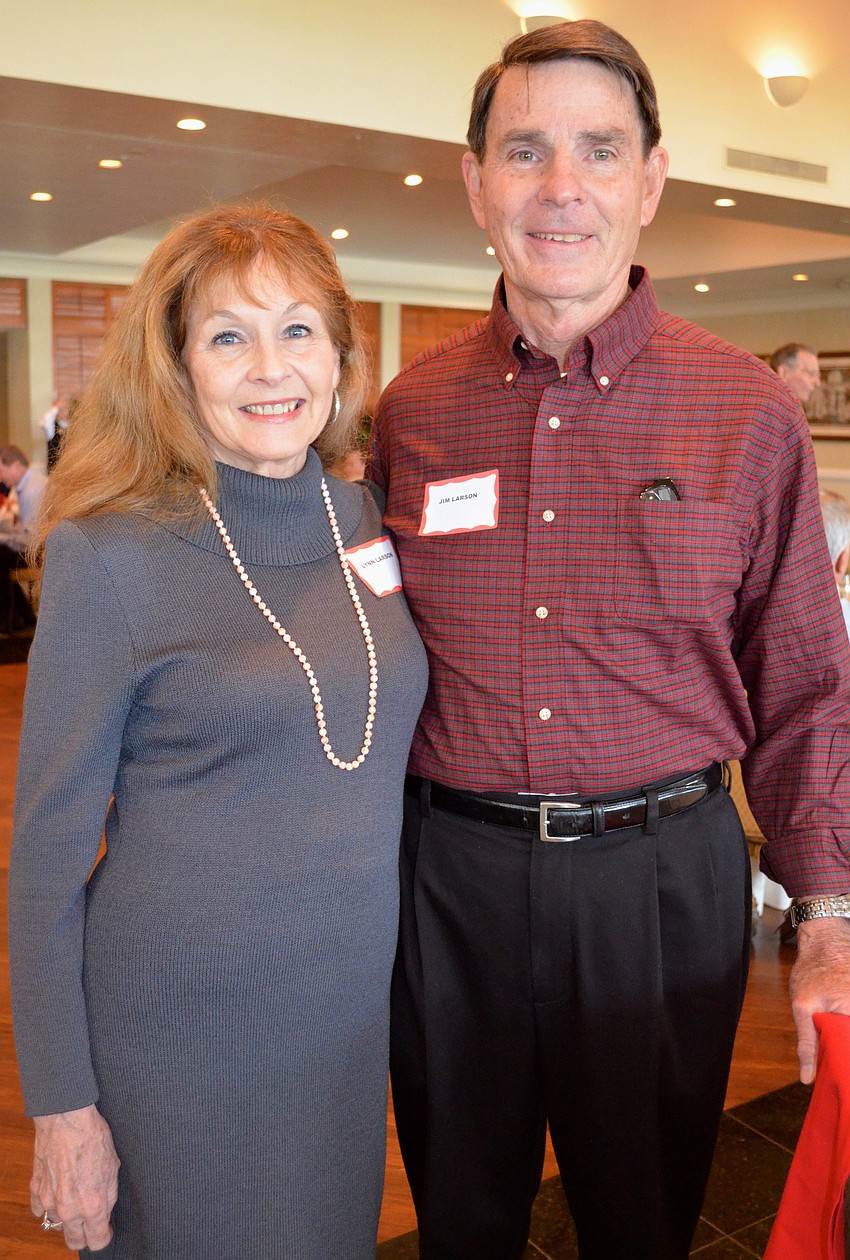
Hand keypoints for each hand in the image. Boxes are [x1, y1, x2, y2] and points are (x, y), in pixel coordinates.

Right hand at [30, 1105, 119, 1251]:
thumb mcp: (113, 1166)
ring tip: (75, 1197)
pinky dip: (48, 1204)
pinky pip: (40, 1209)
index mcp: (92, 1206)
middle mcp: (69, 1210)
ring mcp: (50, 1202)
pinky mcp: (36, 1190)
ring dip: (66, 1217)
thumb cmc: (92, 1138)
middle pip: (75, 1243)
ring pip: (57, 1225)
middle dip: (84, 1236)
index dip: (104, 1235)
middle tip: (91, 1221)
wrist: (66, 1119)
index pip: (98, 1242)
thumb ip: (109, 1195)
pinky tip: (58, 1190)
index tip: (106, 1228)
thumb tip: (105, 1211)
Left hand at [789, 916, 849, 1084]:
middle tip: (840, 1082)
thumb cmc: (812, 969)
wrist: (826, 937)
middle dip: (845, 1061)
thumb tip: (807, 1078)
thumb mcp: (802, 1006)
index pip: (849, 1056)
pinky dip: (847, 1036)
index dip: (845, 1073)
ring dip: (845, 1047)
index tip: (842, 1090)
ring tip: (840, 1066)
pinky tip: (842, 1041)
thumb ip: (807, 1042)